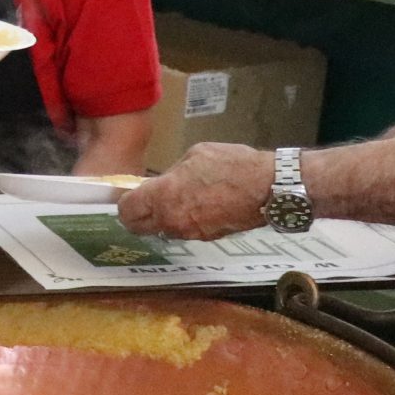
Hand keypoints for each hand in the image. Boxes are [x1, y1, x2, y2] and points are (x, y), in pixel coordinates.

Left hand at [116, 142, 271, 239]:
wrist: (268, 188)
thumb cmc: (232, 165)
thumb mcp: (194, 156)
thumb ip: (172, 173)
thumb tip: (165, 181)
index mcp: (163, 195)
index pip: (126, 210)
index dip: (125, 202)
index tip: (131, 195)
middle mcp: (171, 220)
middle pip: (138, 227)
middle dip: (138, 216)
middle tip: (146, 203)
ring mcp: (189, 232)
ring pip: (162, 230)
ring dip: (163, 218)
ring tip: (179, 200)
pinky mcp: (207, 238)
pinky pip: (185, 231)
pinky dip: (184, 221)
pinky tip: (199, 206)